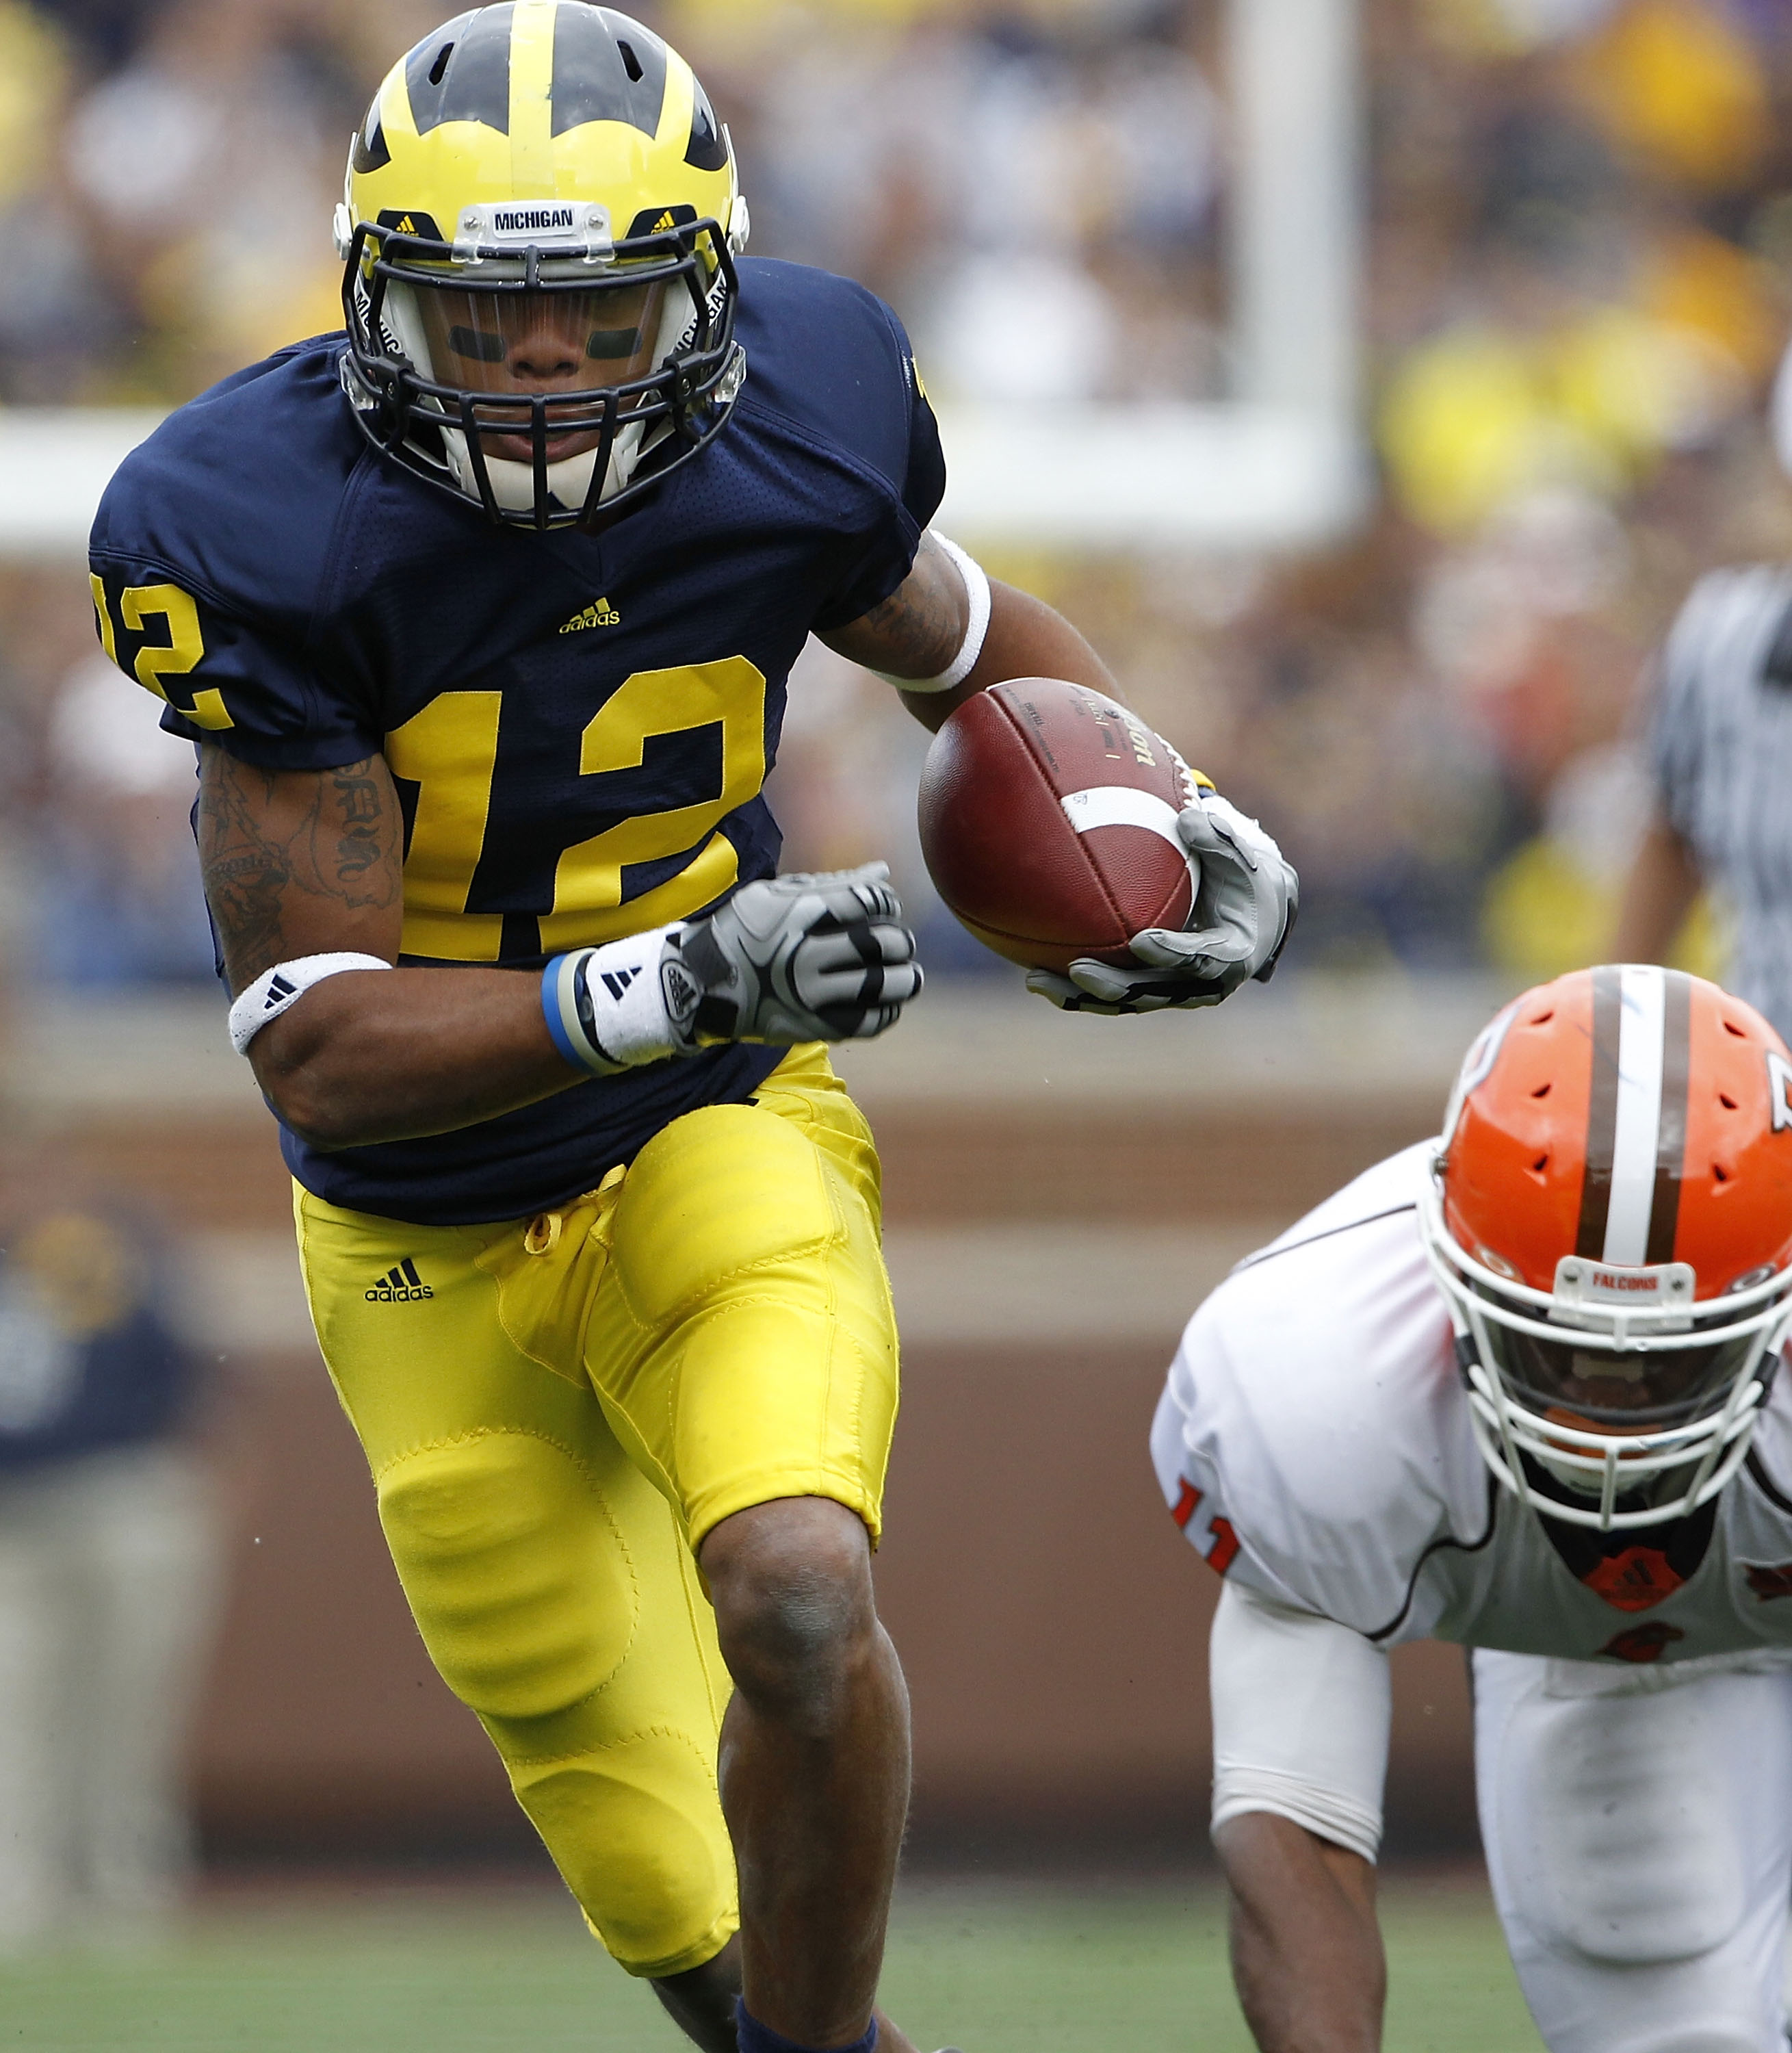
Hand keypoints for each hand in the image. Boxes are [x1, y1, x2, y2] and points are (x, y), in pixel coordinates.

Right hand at [665, 862, 921, 1046]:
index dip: (887, 903)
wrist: (702, 984)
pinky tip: (888, 1002)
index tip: (887, 908)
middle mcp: (804, 954)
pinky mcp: (811, 1026)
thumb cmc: (745, 931)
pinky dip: (888, 1011)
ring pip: (881, 986)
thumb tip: (883, 872)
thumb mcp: (777, 896)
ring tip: (909, 975)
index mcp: (797, 914)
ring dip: (905, 979)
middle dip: (900, 940)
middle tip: (900, 943)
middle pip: (880, 943)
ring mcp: (808, 994)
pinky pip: (868, 1022)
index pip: (867, 901)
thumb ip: (833, 884)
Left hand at [1026, 793, 1297, 1014]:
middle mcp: (1201, 985)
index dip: (1173, 953)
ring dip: (1081, 995)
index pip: (1201, 959)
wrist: (1253, 921)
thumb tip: (1188, 819)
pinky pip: (1111, 997)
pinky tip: (1034, 977)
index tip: (1143, 941)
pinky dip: (1075, 992)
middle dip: (1114, 985)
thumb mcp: (1243, 859)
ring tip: (1036, 980)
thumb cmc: (1245, 883)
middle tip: (1077, 969)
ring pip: (1124, 1001)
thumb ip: (1219, 840)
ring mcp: (1171, 993)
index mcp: (1231, 955)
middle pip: (1152, 991)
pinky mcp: (1149, 992)